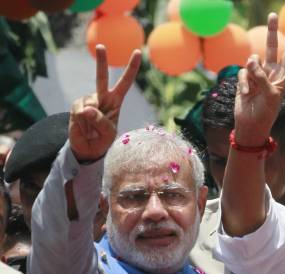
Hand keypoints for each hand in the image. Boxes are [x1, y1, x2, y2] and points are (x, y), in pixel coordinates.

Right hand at [69, 45, 140, 161]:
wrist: (88, 147)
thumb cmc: (103, 139)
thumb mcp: (108, 133)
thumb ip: (100, 122)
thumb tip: (86, 109)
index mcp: (116, 101)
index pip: (126, 82)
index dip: (132, 68)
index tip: (138, 52)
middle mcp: (102, 97)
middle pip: (101, 77)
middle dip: (101, 61)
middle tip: (101, 46)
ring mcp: (88, 100)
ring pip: (89, 104)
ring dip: (90, 121)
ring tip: (92, 129)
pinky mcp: (77, 106)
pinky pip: (79, 111)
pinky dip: (81, 122)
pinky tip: (83, 127)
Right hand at [234, 13, 284, 145]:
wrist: (250, 125)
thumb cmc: (265, 112)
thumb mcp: (270, 95)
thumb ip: (262, 76)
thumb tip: (251, 61)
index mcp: (282, 77)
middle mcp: (270, 74)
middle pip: (271, 48)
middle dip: (272, 32)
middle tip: (272, 15)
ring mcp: (257, 76)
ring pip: (252, 61)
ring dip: (252, 71)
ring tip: (252, 88)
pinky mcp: (245, 80)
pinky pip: (243, 73)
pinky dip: (244, 83)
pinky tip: (246, 94)